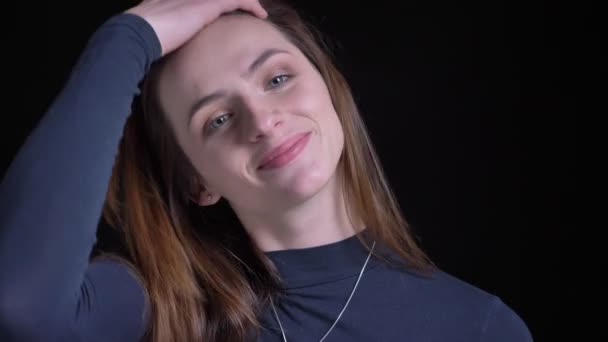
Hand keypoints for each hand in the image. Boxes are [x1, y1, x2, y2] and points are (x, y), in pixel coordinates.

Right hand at [125, 0, 267, 55]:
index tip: (220, 11)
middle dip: (230, 2)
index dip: (210, 5)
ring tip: (256, 10)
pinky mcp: (205, 5)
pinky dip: (250, 4)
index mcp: (168, 1)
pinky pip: (236, 0)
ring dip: (244, 2)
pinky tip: (260, 14)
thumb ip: (160, 44)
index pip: (194, 1)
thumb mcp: (150, 42)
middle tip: (246, 7)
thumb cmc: (135, 45)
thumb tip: (158, 62)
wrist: (132, 37)